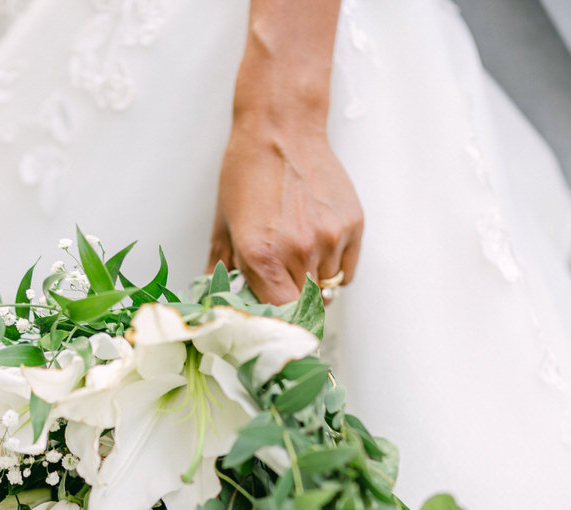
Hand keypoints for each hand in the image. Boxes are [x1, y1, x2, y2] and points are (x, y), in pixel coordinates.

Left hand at [208, 120, 364, 304]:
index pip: (279, 317)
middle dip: (293, 302)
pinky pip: (347, 270)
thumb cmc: (248, 172)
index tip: (274, 320)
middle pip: (306, 307)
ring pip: (328, 290)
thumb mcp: (224, 224)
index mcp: (262, 256)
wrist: (281, 128)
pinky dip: (334, 268)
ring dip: (314, 284)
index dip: (276, 322)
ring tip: (298, 254)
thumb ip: (222, 270)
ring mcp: (330, 238)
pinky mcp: (352, 225)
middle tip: (283, 286)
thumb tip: (217, 302)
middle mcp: (299, 251)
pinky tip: (318, 245)